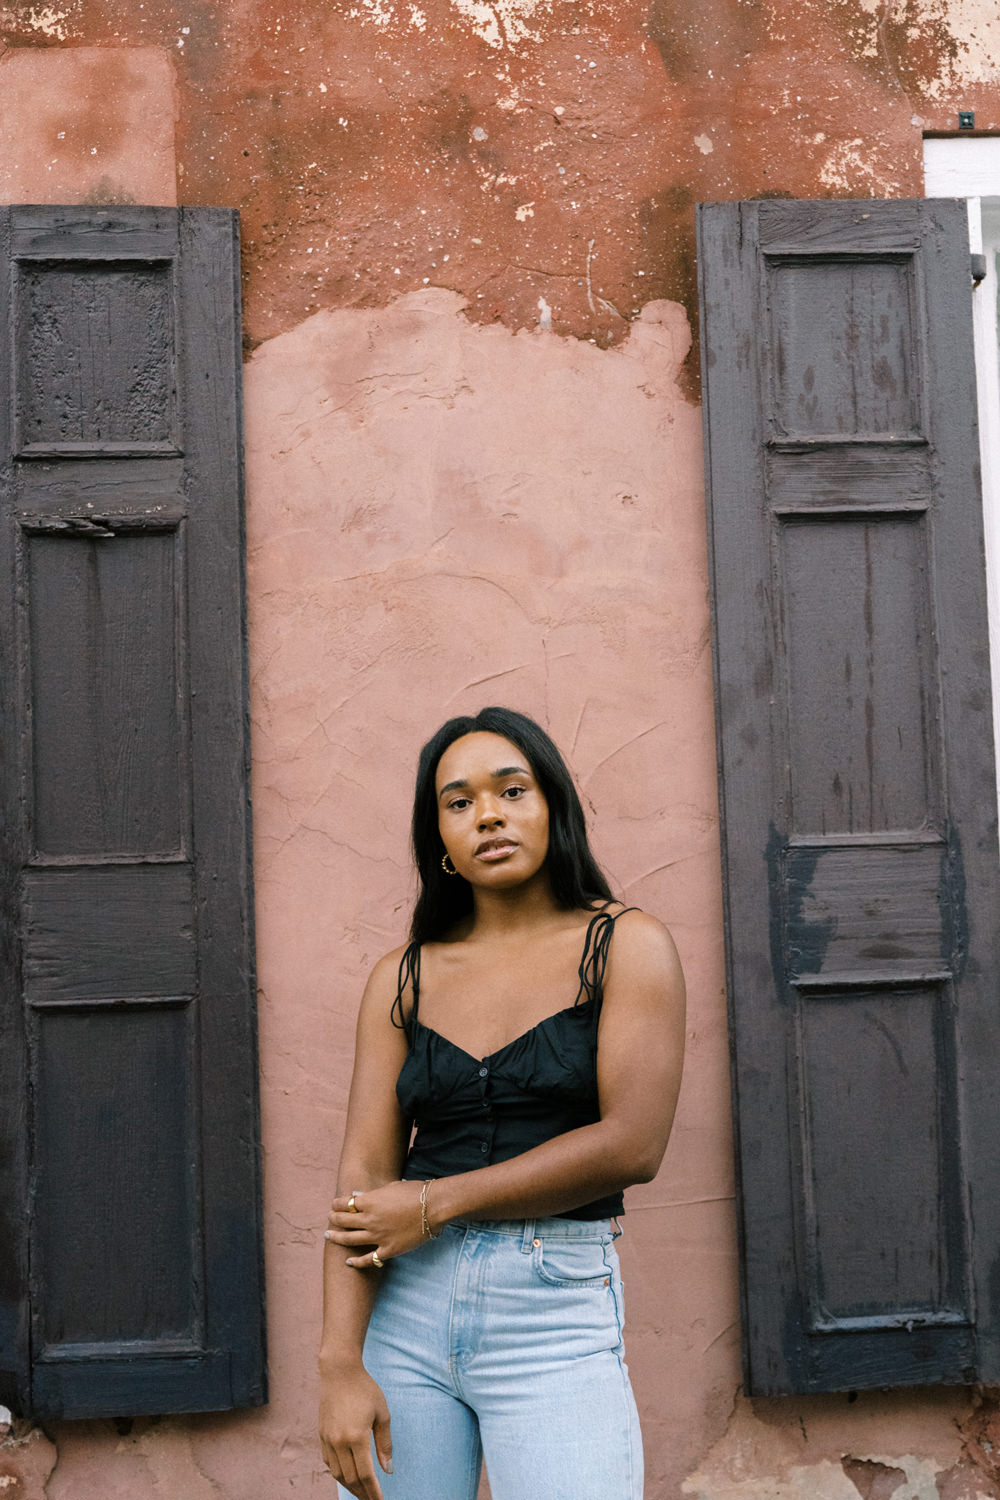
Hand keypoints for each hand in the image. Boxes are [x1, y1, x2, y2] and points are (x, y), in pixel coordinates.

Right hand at [319, 1364, 392, 1499]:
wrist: (339, 1371)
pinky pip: (329, 1463)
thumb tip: (388, 1470)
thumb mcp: (382, 1414)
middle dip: (363, 1493)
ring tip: (362, 1492)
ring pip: (338, 1474)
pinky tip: (347, 1475)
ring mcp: (328, 1439)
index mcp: (357, 1437)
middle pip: (351, 1479)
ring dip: (350, 1486)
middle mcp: (339, 1441)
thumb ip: (385, 1444)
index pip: (365, 1475)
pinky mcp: (321, 1435)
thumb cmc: (365, 1389)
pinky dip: (339, 1473)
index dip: (373, 1492)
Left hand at [325, 1180, 425, 1267]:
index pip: (346, 1203)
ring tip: (329, 1236)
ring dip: (337, 1238)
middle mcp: (370, 1220)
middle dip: (334, 1219)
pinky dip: (357, 1262)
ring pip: (350, 1240)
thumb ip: (372, 1194)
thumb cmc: (414, 1192)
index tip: (334, 1204)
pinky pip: (369, 1259)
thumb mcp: (391, 1187)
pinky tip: (348, 1261)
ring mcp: (378, 1237)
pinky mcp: (388, 1250)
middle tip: (330, 1219)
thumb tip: (358, 1195)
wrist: (433, 1207)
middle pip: (344, 1221)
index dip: (337, 1204)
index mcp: (370, 1202)